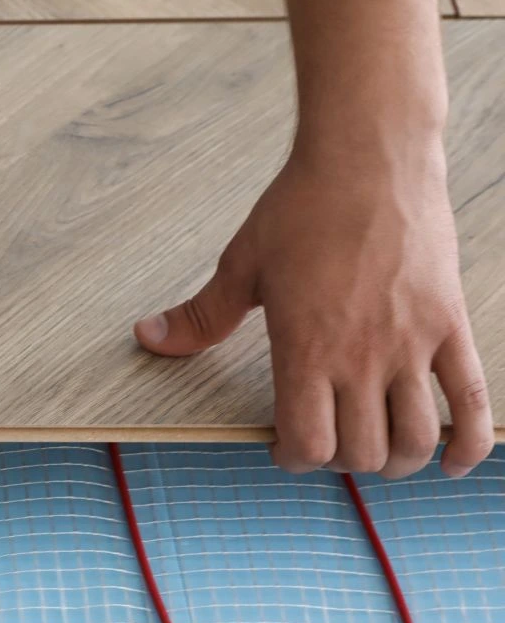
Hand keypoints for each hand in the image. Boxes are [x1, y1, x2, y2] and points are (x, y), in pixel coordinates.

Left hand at [133, 143, 490, 477]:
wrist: (369, 160)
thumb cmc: (303, 208)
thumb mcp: (241, 265)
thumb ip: (202, 315)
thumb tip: (150, 337)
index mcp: (306, 347)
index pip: (309, 443)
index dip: (294, 458)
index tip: (286, 447)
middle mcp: (362, 356)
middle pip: (361, 451)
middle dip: (341, 461)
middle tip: (329, 442)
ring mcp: (413, 344)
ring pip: (417, 438)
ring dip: (397, 460)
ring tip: (379, 450)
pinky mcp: (450, 326)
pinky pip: (473, 401)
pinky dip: (469, 444)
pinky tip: (453, 462)